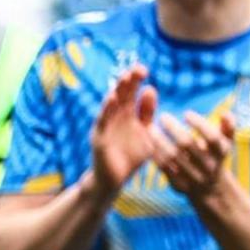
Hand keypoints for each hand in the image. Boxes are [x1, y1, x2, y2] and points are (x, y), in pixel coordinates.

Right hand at [89, 64, 157, 199]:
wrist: (114, 180)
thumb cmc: (130, 156)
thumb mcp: (145, 132)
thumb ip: (147, 113)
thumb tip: (150, 89)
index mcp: (127, 114)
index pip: (131, 93)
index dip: (136, 80)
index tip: (144, 69)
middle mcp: (115, 117)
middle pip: (121, 95)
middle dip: (128, 82)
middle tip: (138, 68)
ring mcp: (105, 126)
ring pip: (111, 105)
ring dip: (117, 91)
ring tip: (125, 78)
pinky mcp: (99, 138)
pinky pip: (102, 121)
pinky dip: (106, 109)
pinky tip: (112, 98)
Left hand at [152, 108, 238, 207]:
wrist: (210, 188)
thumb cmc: (215, 156)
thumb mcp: (226, 143)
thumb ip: (228, 126)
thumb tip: (225, 113)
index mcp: (221, 152)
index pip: (211, 137)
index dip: (199, 124)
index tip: (186, 113)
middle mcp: (208, 165)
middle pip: (187, 144)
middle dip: (173, 128)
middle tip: (163, 116)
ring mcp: (193, 176)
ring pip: (172, 156)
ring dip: (159, 140)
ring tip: (150, 128)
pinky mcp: (179, 184)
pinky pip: (163, 167)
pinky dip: (155, 153)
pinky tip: (148, 143)